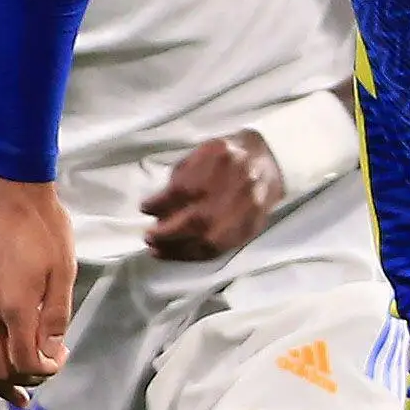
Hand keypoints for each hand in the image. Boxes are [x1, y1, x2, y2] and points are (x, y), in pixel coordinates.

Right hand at [0, 176, 76, 405]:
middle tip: (39, 380)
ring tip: (12, 390)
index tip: (58, 359)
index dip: (44, 370)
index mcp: (16, 306)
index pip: (25, 361)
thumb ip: (56, 318)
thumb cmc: (45, 228)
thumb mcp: (64, 272)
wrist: (11, 191)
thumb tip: (51, 352)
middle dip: (21, 381)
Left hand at [139, 129, 285, 261]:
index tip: (144, 208)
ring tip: (157, 250)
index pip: (183, 189)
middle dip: (167, 232)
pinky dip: (195, 254)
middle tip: (148, 236)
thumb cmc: (225, 158)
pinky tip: (178, 253)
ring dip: (178, 249)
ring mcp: (244, 211)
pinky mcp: (248, 228)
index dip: (160, 202)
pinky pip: (220, 248)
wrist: (265, 163)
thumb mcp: (200, 154)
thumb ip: (180, 178)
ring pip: (208, 240)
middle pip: (196, 219)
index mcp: (219, 160)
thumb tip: (157, 209)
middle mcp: (234, 187)